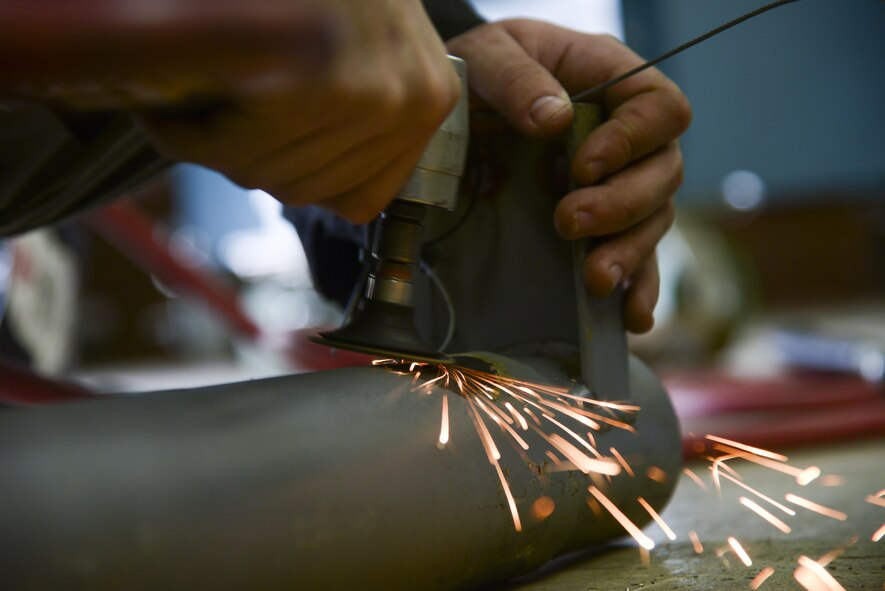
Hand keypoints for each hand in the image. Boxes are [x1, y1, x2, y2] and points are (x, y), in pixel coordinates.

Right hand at [136, 0, 459, 222]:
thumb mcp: (372, 42)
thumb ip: (356, 120)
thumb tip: (309, 187)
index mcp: (431, 99)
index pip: (357, 201)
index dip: (297, 176)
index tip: (259, 143)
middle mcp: (410, 101)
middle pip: (305, 189)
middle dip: (248, 159)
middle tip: (218, 116)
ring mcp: (369, 94)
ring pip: (263, 172)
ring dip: (212, 143)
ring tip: (199, 100)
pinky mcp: (315, 81)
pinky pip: (229, 146)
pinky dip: (184, 131)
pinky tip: (175, 105)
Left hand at [447, 20, 690, 332]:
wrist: (463, 104)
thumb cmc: (481, 69)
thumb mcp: (487, 56)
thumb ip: (517, 79)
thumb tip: (555, 121)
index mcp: (612, 80)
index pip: (660, 108)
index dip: (633, 141)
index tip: (581, 167)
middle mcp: (628, 135)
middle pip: (664, 173)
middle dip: (622, 206)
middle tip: (568, 223)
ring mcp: (620, 181)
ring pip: (654, 220)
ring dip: (629, 253)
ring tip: (594, 279)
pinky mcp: (602, 221)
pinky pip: (637, 255)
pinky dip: (637, 287)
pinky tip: (630, 317)